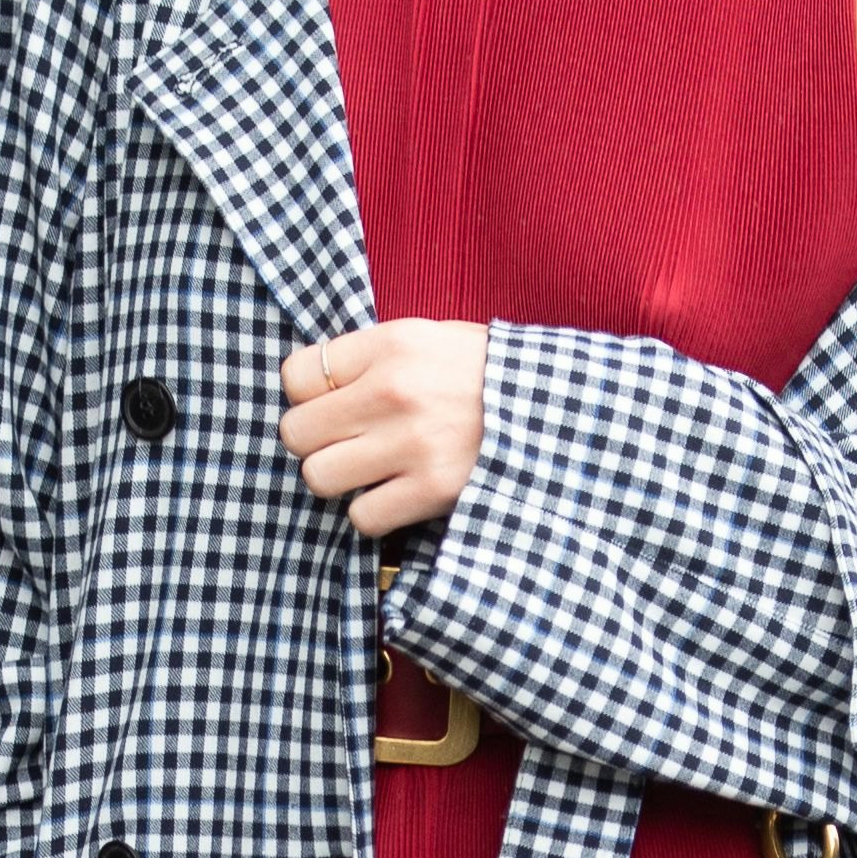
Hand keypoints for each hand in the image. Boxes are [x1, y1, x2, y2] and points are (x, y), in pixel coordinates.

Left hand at [278, 318, 488, 538]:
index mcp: (391, 345)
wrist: (559, 410)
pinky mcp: (430, 491)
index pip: (297, 376)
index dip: (308, 396)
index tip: (331, 404)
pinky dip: (373, 513)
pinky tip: (396, 495)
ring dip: (340, 480)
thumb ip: (370, 358)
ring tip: (368, 471)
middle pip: (297, 432)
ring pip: (319, 477)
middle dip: (316, 442)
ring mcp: (411, 444)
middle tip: (347, 442)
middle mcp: (394, 392)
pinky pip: (361, 517)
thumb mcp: (429, 339)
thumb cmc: (486, 376)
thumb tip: (312, 387)